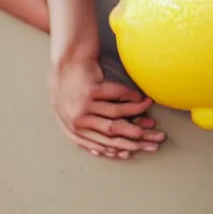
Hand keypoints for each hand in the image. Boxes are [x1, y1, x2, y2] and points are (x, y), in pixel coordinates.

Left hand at [48, 57, 165, 158]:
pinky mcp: (90, 89)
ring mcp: (82, 104)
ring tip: (148, 114)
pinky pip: (115, 94)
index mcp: (71, 128)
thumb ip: (84, 129)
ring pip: (115, 113)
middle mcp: (76, 119)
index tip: (132, 152)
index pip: (98, 143)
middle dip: (133, 136)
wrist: (63, 61)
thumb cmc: (68, 88)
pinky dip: (130, 96)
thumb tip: (104, 150)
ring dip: (135, 113)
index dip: (117, 148)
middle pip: (110, 131)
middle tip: (149, 139)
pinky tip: (139, 97)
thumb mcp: (68, 113)